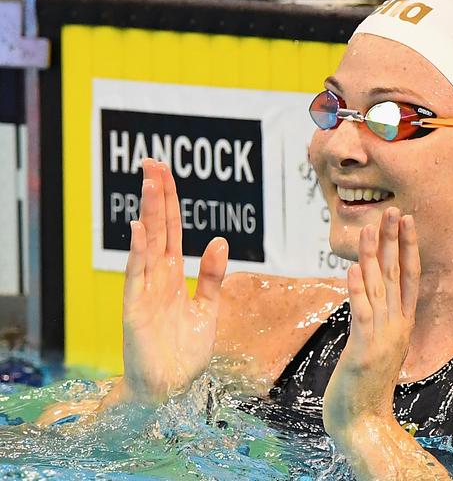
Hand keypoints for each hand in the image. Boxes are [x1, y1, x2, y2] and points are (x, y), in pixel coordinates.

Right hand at [116, 158, 227, 403]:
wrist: (170, 387)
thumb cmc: (185, 350)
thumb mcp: (208, 309)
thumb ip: (211, 276)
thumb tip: (218, 240)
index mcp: (174, 275)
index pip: (172, 230)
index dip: (169, 201)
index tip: (165, 172)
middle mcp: (157, 277)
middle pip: (158, 228)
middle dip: (156, 196)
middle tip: (152, 163)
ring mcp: (145, 291)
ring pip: (147, 244)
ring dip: (148, 214)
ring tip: (148, 183)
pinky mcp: (136, 310)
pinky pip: (137, 277)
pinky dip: (138, 253)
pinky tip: (139, 230)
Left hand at [322, 207, 419, 440]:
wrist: (364, 421)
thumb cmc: (366, 384)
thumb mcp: (378, 345)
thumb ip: (379, 319)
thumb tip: (370, 292)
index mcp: (402, 324)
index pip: (409, 278)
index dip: (409, 248)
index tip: (407, 221)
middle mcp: (397, 326)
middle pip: (397, 275)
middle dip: (395, 241)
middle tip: (393, 211)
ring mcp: (383, 336)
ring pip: (379, 288)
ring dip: (374, 256)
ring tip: (370, 228)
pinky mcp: (364, 348)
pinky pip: (361, 312)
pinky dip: (357, 289)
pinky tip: (352, 267)